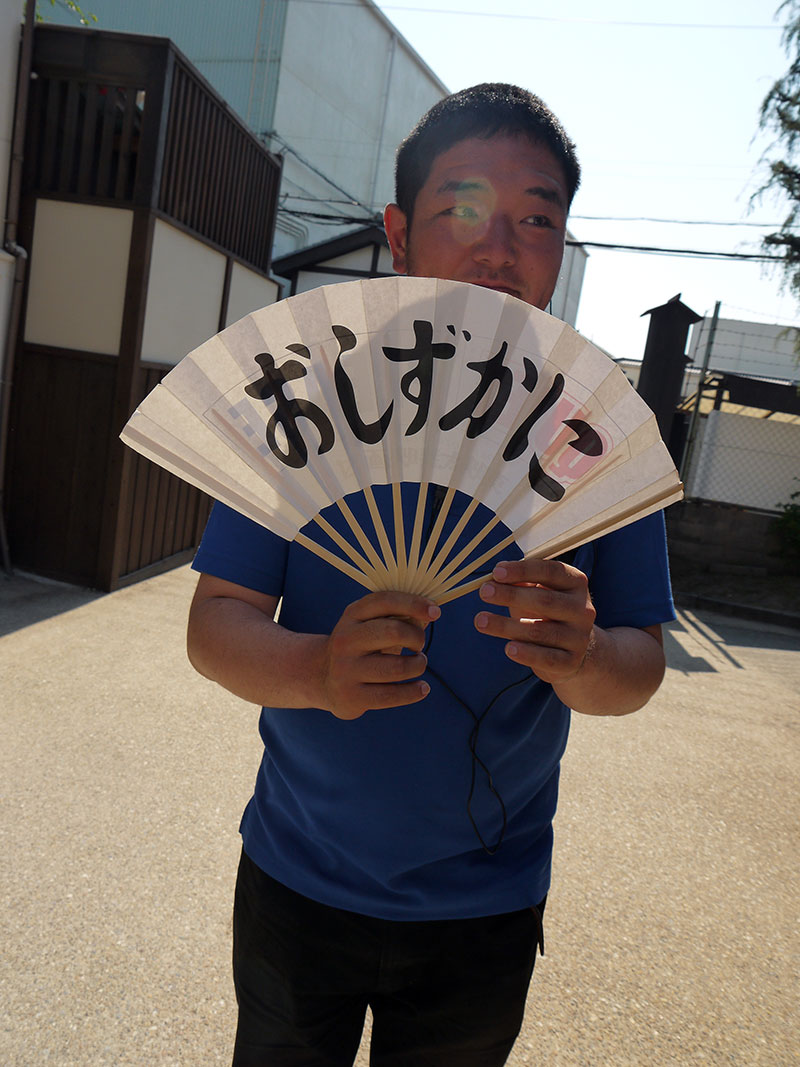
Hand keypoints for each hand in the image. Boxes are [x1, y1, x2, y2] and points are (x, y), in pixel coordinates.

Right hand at [319, 591, 440, 719]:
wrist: (322, 677)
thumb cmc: (361, 646)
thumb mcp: (371, 625)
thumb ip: (399, 617)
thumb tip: (430, 613)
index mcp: (352, 615)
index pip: (384, 601)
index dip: (413, 603)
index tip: (436, 612)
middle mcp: (345, 640)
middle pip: (393, 631)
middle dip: (416, 637)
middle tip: (419, 644)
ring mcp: (346, 669)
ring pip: (397, 668)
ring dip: (418, 665)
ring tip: (418, 664)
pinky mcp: (351, 696)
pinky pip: (392, 695)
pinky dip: (414, 691)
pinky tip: (422, 688)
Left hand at [474, 558, 595, 684]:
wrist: (573, 651)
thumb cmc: (547, 612)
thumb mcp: (539, 591)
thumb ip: (521, 581)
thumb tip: (497, 573)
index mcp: (576, 583)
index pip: (551, 571)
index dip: (523, 570)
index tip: (496, 572)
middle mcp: (583, 609)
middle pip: (545, 600)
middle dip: (511, 595)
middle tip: (484, 592)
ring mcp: (579, 637)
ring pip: (540, 631)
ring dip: (506, 626)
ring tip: (480, 621)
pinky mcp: (571, 662)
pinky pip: (547, 658)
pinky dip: (526, 654)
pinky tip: (508, 648)